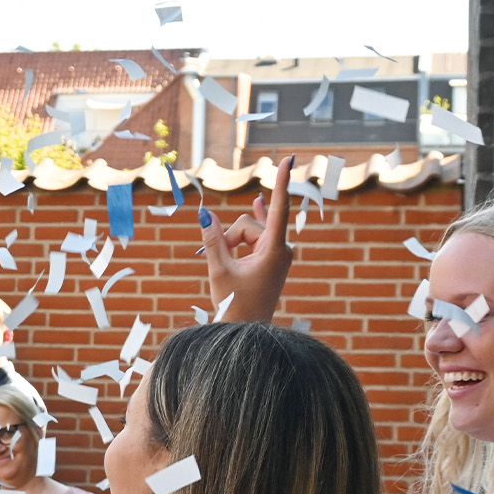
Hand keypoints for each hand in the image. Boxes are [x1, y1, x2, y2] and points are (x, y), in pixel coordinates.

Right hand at [199, 154, 295, 323]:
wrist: (248, 335)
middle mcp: (282, 249)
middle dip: (230, 238)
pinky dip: (251, 228)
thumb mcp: (219, 270)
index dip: (281, 181)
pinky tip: (257, 201)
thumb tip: (205, 214)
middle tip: (218, 262)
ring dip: (233, 245)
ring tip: (227, 267)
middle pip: (249, 225)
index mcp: (274, 250)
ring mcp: (278, 254)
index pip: (277, 208)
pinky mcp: (273, 259)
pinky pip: (256, 237)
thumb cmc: (235, 306)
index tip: (288, 158)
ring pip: (248, 234)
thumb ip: (213, 240)